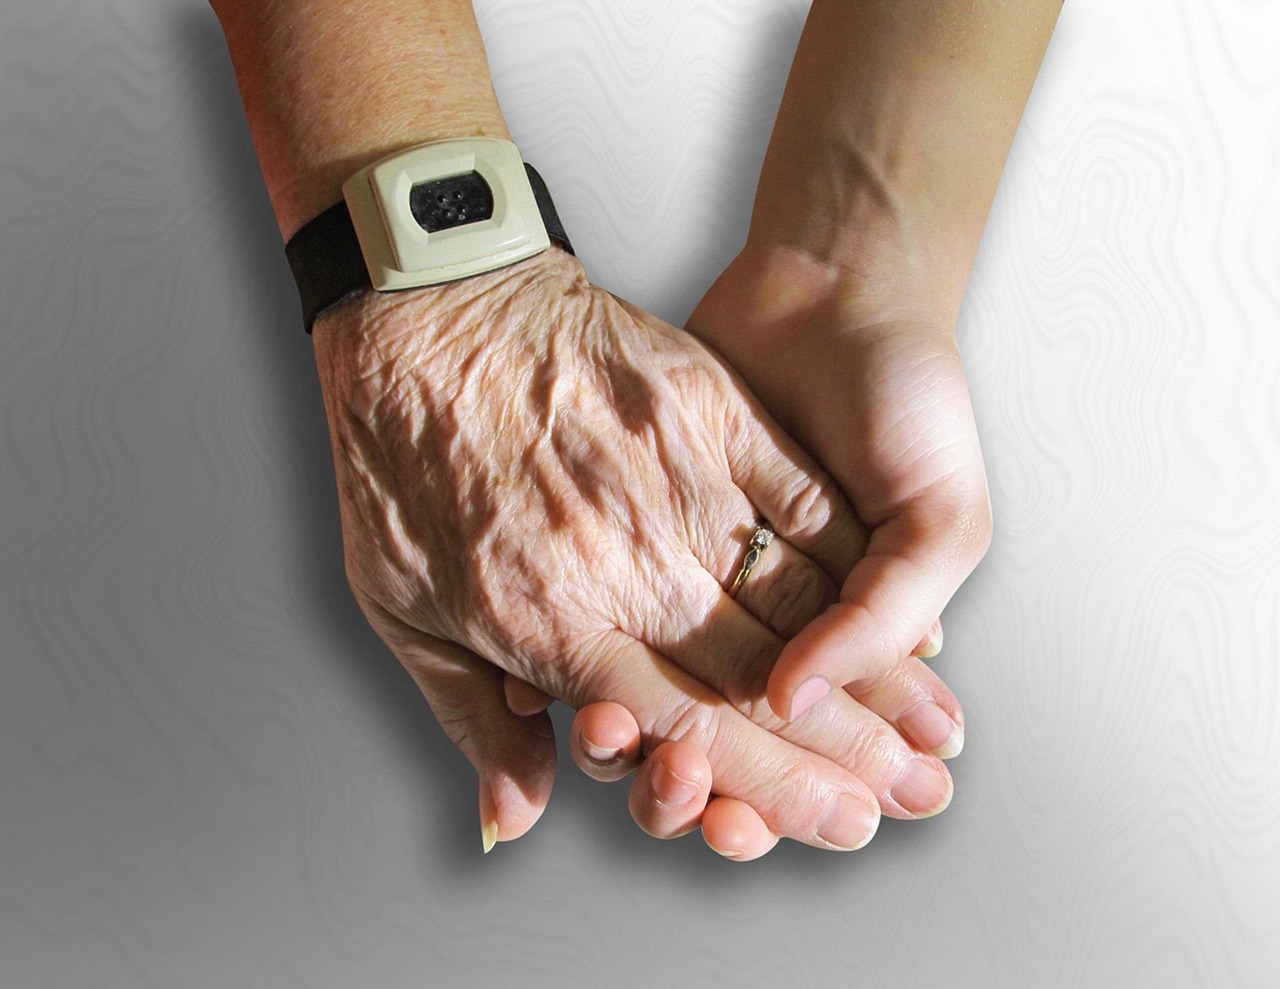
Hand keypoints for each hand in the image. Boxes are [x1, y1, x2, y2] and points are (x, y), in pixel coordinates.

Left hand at [312, 248, 953, 850]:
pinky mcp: (705, 413)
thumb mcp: (398, 607)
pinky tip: (892, 593)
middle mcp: (629, 570)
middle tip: (915, 797)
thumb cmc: (398, 456)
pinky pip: (795, 501)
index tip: (836, 820)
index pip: (688, 732)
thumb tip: (517, 818)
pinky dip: (850, 560)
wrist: (423, 307)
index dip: (772, 788)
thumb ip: (471, 720)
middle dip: (848, 753)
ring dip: (873, 674)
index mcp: (553, 627)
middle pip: (758, 682)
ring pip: (794, 604)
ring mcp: (674, 487)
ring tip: (934, 725)